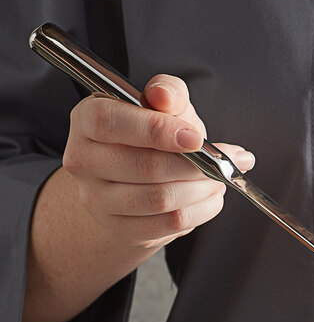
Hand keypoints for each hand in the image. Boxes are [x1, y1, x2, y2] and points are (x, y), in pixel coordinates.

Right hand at [63, 73, 254, 249]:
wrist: (137, 182)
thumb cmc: (152, 137)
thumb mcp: (163, 106)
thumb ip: (168, 92)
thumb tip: (163, 95)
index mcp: (87, 121)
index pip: (110, 122)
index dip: (156, 130)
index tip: (195, 138)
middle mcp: (84, 161)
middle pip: (145, 166)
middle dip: (195, 165)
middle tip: (222, 161)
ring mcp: (98, 200)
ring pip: (160, 198)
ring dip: (201, 189)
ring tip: (219, 178)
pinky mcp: (120, 228)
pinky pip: (169, 223)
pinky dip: (200, 210)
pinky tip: (211, 198)